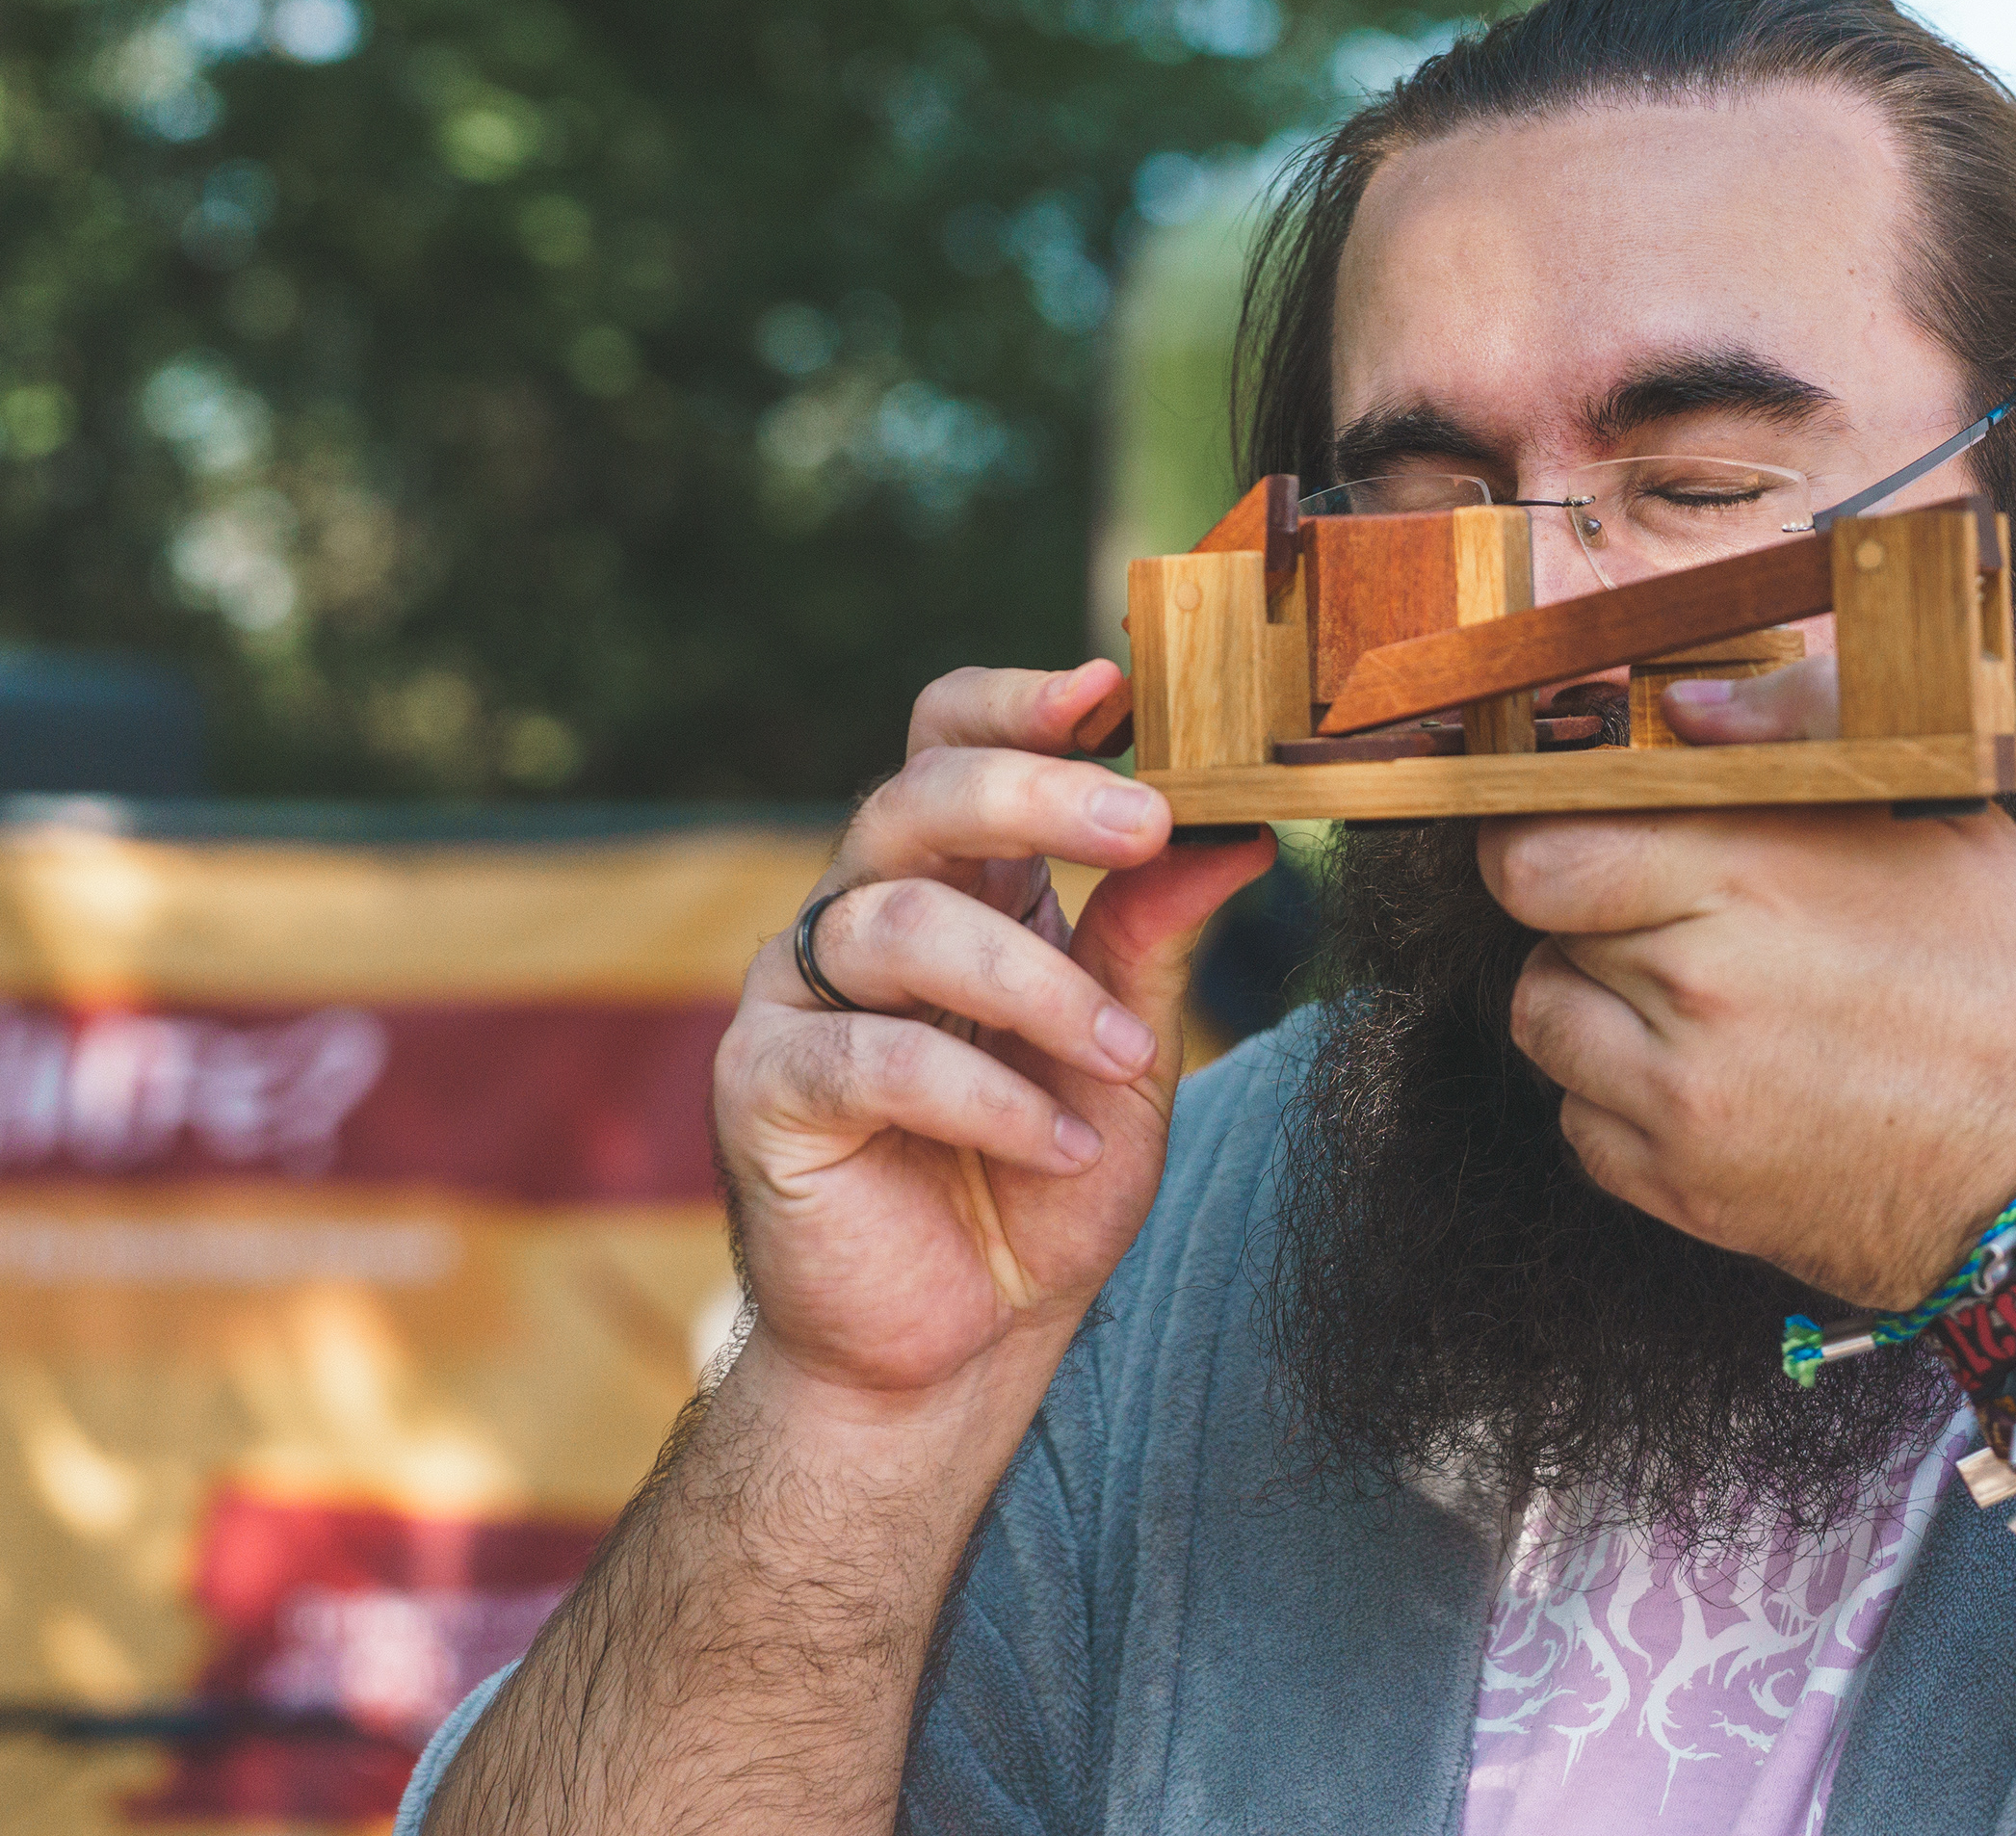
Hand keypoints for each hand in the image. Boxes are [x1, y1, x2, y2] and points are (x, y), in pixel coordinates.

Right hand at [716, 660, 1266, 1402]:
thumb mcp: (1128, 1048)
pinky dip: (985, 1096)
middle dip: (1037, 795)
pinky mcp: (765, 1088)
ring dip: (1034, 985)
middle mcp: (862, 915)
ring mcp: (799, 996)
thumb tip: (1238, 831)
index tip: (1114, 684)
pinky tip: (1059, 1142)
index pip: (952, 739)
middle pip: (918, 795)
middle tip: (1147, 824)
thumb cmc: (1046, 1179)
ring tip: (1124, 1055)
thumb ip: (1154, 936)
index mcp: (953, 883)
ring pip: (900, 921)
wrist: (964, 1343)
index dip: (1018, 701)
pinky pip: (872, 1055)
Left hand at [1479, 755, 2015, 1307]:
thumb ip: (1805, 727)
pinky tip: (1703, 1076)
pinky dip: (1616, 1099)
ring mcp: (1683, 1102)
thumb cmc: (2011, 981)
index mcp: (1750, 879)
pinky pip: (1580, 1127)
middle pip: (1538, 926)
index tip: (1579, 829)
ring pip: (1544, 1023)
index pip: (1540, 848)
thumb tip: (1683, 710)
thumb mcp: (1944, 816)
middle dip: (1580, 904)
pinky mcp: (1685, 1192)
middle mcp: (1697, 991)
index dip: (1543, 828)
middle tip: (1644, 906)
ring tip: (1680, 993)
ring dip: (1591, 998)